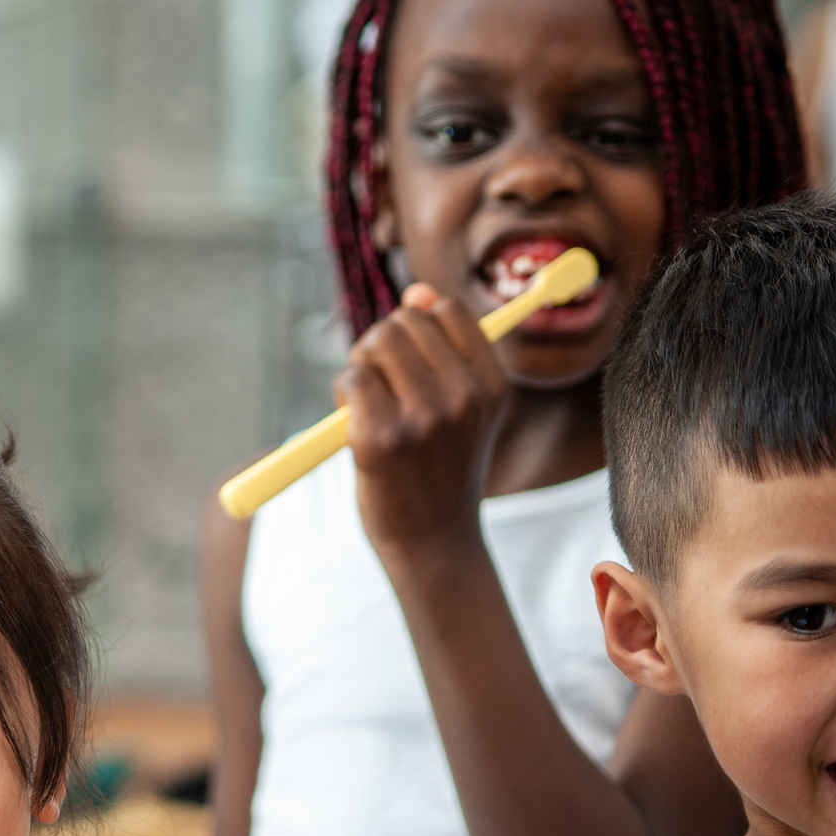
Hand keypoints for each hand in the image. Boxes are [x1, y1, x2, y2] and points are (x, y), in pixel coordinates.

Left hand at [336, 284, 507, 558]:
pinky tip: (353, 425)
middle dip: (382, 346)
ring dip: (361, 367)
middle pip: (403, 322)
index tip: (410, 362)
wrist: (432, 543)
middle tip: (383, 389)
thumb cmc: (439, 469)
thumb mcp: (462, 409)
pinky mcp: (381, 439)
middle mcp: (464, 398)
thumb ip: (444, 349)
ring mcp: (423, 418)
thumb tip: (418, 292)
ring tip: (369, 407)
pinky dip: (343, 394)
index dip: (414, 326)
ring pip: (375, 343)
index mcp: (492, 386)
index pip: (445, 310)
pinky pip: (350, 378)